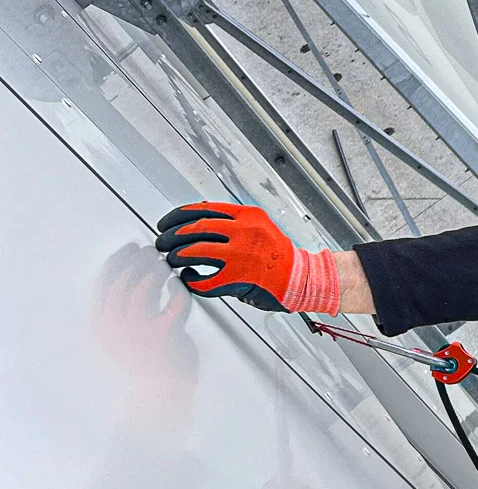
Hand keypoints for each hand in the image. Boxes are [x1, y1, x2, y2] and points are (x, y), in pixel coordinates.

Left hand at [155, 203, 338, 313]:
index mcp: (247, 216)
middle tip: (162, 241)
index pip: (203, 209)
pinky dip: (192, 279)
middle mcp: (243, 231)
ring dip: (177, 255)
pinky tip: (189, 277)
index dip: (179, 216)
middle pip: (196, 228)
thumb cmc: (281, 256)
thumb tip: (201, 221)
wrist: (303, 277)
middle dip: (172, 235)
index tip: (167, 222)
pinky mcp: (238, 278)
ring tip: (171, 258)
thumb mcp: (260, 226)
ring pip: (196, 251)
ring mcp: (241, 254)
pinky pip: (205, 279)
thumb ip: (233, 223)